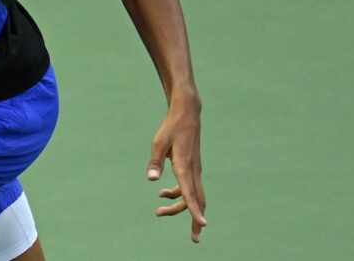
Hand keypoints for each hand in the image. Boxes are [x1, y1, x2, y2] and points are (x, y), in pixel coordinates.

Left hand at [146, 100, 206, 241]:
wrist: (187, 114)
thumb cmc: (171, 127)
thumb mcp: (159, 142)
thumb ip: (155, 161)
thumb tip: (151, 179)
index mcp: (184, 165)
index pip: (190, 193)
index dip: (195, 210)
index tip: (202, 225)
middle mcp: (193, 170)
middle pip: (198, 200)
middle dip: (196, 220)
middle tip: (194, 239)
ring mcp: (195, 169)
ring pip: (194, 195)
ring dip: (181, 208)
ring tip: (159, 212)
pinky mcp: (192, 167)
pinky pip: (189, 187)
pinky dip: (178, 194)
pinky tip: (162, 193)